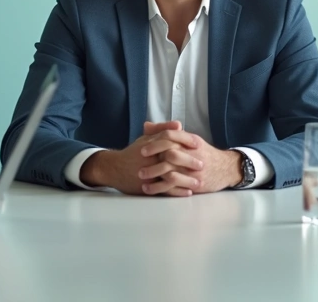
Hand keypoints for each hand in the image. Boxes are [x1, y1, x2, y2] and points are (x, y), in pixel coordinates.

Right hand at [79, 121, 198, 195]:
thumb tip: (179, 124)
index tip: (199, 146)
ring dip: (186, 180)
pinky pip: (164, 191)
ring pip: (170, 177)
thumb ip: (162, 131)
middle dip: (189, 163)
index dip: (186, 143)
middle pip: (172, 159)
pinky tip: (188, 192)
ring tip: (199, 183)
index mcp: (151, 146)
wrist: (114, 169)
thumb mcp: (146, 139)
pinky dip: (177, 192)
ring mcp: (147, 174)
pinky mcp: (146, 187)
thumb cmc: (133, 153)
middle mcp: (149, 159)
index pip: (171, 141)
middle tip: (203, 165)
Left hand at [137, 132, 242, 195]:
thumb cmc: (203, 153)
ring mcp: (194, 170)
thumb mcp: (189, 140)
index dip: (156, 141)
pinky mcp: (194, 184)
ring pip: (171, 171)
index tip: (142, 148)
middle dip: (153, 157)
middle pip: (170, 153)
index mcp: (191, 141)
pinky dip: (160, 188)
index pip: (171, 136)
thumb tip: (146, 126)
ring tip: (141, 176)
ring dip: (154, 174)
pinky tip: (148, 188)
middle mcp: (193, 154)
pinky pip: (174, 186)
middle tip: (139, 161)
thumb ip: (169, 134)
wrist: (226, 169)